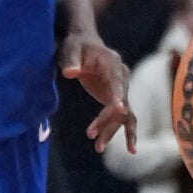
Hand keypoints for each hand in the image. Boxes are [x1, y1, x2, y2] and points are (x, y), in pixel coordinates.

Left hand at [62, 34, 134, 152]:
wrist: (84, 44)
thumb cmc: (77, 46)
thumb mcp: (70, 50)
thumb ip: (71, 61)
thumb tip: (69, 73)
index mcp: (113, 64)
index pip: (118, 82)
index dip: (119, 96)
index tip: (120, 109)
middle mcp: (122, 78)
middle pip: (121, 103)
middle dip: (108, 120)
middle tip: (91, 134)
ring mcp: (121, 90)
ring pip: (123, 115)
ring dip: (111, 131)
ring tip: (98, 148)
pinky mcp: (115, 99)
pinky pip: (119, 118)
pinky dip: (116, 131)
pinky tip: (119, 148)